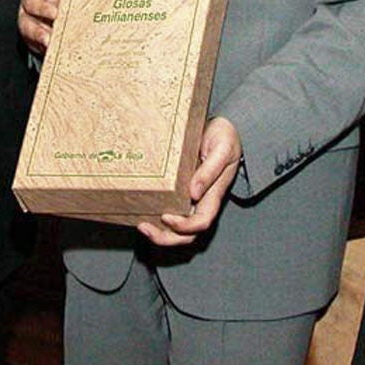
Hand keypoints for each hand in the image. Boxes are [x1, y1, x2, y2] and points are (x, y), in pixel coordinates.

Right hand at [18, 0, 79, 54]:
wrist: (56, 6)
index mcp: (30, 0)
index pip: (32, 4)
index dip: (43, 9)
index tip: (56, 14)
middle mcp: (27, 18)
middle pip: (29, 28)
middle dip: (39, 34)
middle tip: (51, 39)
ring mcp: (31, 35)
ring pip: (34, 42)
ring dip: (44, 47)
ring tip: (55, 50)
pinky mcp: (38, 48)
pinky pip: (43, 52)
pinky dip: (51, 55)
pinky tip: (62, 57)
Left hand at [140, 116, 240, 245]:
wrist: (220, 127)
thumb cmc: (224, 137)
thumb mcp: (222, 148)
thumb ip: (210, 170)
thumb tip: (193, 193)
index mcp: (214, 194)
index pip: (201, 222)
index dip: (185, 226)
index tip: (167, 216)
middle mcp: (201, 201)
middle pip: (188, 234)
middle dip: (167, 237)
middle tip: (145, 228)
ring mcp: (190, 199)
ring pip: (177, 229)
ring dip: (160, 233)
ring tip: (141, 225)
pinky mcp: (179, 190)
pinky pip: (169, 211)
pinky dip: (155, 218)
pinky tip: (140, 212)